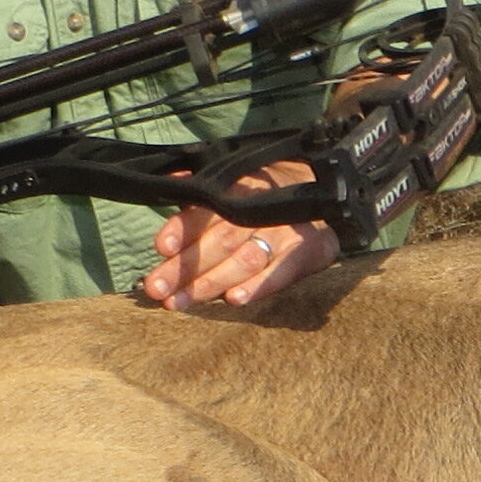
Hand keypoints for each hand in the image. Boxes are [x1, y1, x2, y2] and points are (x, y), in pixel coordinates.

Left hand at [138, 160, 337, 312]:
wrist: (324, 192)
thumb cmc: (263, 193)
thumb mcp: (233, 179)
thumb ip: (199, 185)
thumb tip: (168, 180)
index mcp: (238, 189)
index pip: (206, 210)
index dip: (183, 229)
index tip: (161, 248)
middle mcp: (260, 210)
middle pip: (219, 241)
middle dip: (185, 268)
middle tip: (156, 289)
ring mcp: (286, 232)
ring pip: (244, 261)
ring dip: (210, 283)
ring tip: (178, 302)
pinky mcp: (308, 252)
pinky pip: (282, 272)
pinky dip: (258, 286)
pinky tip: (234, 300)